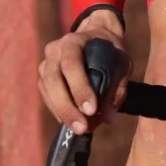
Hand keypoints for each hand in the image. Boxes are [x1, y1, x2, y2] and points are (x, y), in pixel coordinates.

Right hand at [37, 10, 129, 135]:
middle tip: (82, 127)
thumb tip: (107, 118)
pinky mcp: (43, 76)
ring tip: (78, 129)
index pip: (72, 64)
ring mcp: (46, 62)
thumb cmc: (111, 51)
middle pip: (53, 79)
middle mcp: (55, 50)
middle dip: (67, 107)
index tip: (91, 110)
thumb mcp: (122, 64)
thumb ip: (117, 88)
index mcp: (75, 40)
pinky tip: (70, 121)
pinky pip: (46, 95)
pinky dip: (57, 110)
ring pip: (46, 89)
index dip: (80, 88)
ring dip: (61, 112)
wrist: (97, 36)